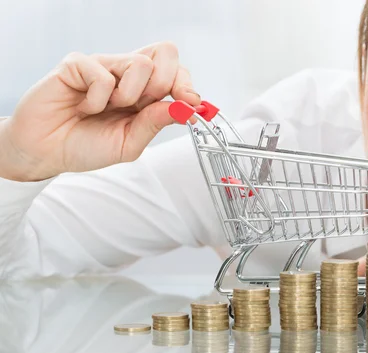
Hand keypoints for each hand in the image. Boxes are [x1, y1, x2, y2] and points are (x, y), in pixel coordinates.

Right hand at [0, 41, 201, 181]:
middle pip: (166, 53)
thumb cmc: (86, 145)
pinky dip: (97, 99)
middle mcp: (126, 74)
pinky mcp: (77, 64)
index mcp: (144, 92)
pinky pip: (103, 75)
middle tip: (144, 105)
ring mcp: (103, 65)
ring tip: (108, 109)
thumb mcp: (129, 143)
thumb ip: (155, 124)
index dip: (187, 84)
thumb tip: (186, 108)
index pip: (176, 70)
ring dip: (129, 95)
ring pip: (140, 63)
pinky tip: (84, 106)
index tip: (189, 103)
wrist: (47, 152)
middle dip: (165, 83)